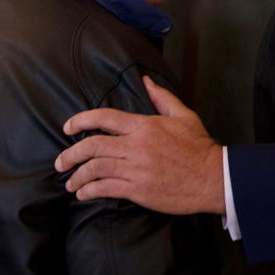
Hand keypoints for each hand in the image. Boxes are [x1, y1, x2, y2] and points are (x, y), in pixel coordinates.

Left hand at [56, 75, 224, 212]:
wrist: (213, 178)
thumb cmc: (199, 147)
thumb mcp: (183, 116)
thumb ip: (162, 98)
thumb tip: (146, 80)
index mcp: (144, 126)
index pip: (104, 118)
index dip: (81, 121)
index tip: (67, 128)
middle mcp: (136, 146)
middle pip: (92, 146)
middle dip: (70, 155)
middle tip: (60, 162)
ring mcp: (136, 169)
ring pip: (95, 169)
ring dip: (77, 176)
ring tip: (69, 182)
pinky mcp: (139, 190)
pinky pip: (106, 189)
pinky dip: (90, 191)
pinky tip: (84, 194)